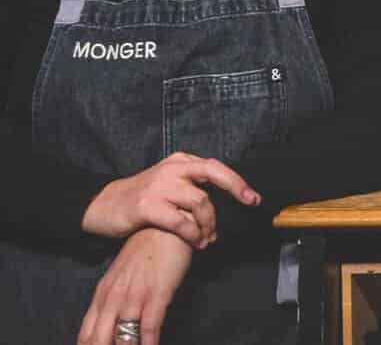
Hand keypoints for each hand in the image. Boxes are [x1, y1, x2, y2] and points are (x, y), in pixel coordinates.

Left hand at [77, 228, 192, 344]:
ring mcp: (134, 296)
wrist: (165, 227)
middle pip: (100, 339)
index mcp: (103, 295)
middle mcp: (114, 298)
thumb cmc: (146, 252)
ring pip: (123, 337)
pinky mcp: (157, 294)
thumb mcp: (122, 276)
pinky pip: (148, 327)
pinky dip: (148, 343)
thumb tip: (111, 325)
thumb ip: (113, 300)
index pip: (87, 334)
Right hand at [82, 152, 259, 248]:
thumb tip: (223, 200)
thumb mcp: (168, 183)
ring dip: (210, 223)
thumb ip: (192, 186)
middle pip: (213, 172)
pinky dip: (193, 233)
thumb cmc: (141, 198)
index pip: (216, 167)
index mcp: (180, 162)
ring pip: (200, 201)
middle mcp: (172, 169)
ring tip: (209, 238)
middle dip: (236, 187)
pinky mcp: (147, 205)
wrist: (102, 205)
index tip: (253, 198)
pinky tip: (196, 242)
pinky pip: (180, 221)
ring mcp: (159, 186)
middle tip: (249, 203)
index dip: (237, 182)